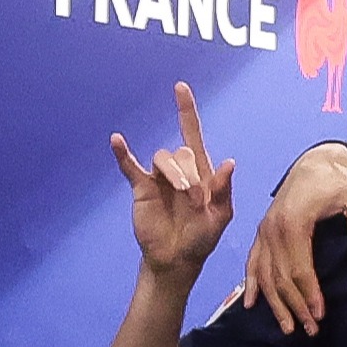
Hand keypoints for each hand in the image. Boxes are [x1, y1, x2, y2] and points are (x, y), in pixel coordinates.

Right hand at [109, 82, 236, 279]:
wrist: (176, 259)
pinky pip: (129, 166)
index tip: (180, 87)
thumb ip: (223, 190)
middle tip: (195, 199)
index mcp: (201, 172)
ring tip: (181, 195)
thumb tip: (230, 163)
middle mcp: (179, 170)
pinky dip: (122, 153)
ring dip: (173, 172)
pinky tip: (116, 140)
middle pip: (181, 151)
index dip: (186, 111)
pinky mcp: (141, 188)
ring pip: (162, 157)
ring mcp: (159, 178)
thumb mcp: (220, 217)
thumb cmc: (202, 238)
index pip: (193, 134)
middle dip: (190, 172)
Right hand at [239, 142, 346, 334]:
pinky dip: (251, 284)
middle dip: (295, 307)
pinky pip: (253, 262)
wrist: (317, 163)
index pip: (299, 268)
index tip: (320, 314)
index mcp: (293, 222)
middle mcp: (272, 229)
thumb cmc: (339, 180)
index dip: (309, 294)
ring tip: (288, 328)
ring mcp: (264, 231)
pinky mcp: (262, 232)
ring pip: (265, 275)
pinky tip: (250, 304)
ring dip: (275, 304)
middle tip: (310, 329)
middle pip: (281, 278)